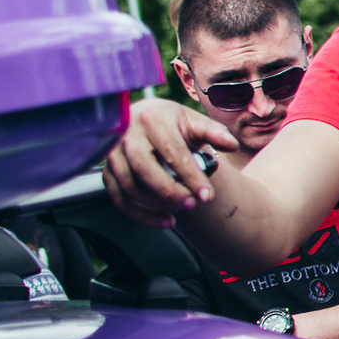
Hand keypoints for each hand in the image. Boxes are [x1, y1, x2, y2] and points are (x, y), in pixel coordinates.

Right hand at [102, 99, 238, 227]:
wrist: (144, 118)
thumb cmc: (174, 123)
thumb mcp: (194, 122)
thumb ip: (214, 133)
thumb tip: (232, 144)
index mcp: (152, 119)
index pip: (172, 151)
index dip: (191, 176)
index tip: (207, 196)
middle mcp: (127, 134)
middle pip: (144, 169)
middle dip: (170, 192)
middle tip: (193, 205)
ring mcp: (112, 154)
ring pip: (129, 186)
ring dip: (156, 205)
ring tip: (182, 210)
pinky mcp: (107, 171)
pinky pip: (119, 198)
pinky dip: (141, 215)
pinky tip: (166, 221)